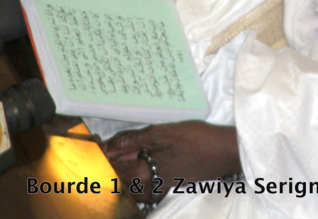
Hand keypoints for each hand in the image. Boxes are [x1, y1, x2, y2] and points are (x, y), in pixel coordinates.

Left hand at [101, 122, 240, 201]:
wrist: (225, 152)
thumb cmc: (197, 139)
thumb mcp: (164, 132)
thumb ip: (134, 140)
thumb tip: (110, 146)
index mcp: (146, 173)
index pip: (113, 169)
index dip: (100, 157)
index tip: (92, 144)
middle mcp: (150, 185)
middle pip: (119, 180)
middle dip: (107, 165)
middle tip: (99, 149)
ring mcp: (159, 186)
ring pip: (129, 186)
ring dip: (119, 172)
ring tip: (112, 157)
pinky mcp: (168, 183)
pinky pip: (142, 185)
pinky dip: (132, 177)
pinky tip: (133, 164)